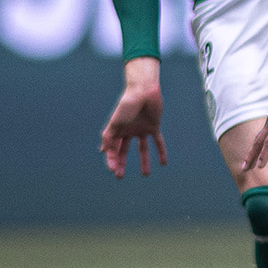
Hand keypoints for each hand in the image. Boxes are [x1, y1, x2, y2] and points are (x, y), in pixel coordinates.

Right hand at [101, 57, 166, 177]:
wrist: (143, 91)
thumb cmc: (127, 105)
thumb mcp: (115, 123)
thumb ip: (109, 137)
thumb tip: (103, 152)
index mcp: (117, 130)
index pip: (112, 148)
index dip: (111, 160)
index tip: (113, 170)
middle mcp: (129, 131)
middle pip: (124, 151)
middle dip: (121, 163)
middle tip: (119, 176)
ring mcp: (141, 129)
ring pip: (142, 149)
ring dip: (144, 161)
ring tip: (145, 174)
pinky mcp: (154, 126)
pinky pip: (158, 142)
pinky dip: (161, 152)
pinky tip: (163, 163)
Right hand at [243, 85, 267, 171]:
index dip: (265, 154)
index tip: (259, 166)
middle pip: (258, 142)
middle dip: (251, 156)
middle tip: (244, 169)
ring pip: (257, 139)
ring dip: (252, 151)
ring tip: (246, 164)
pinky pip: (260, 135)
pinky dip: (256, 144)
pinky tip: (257, 149)